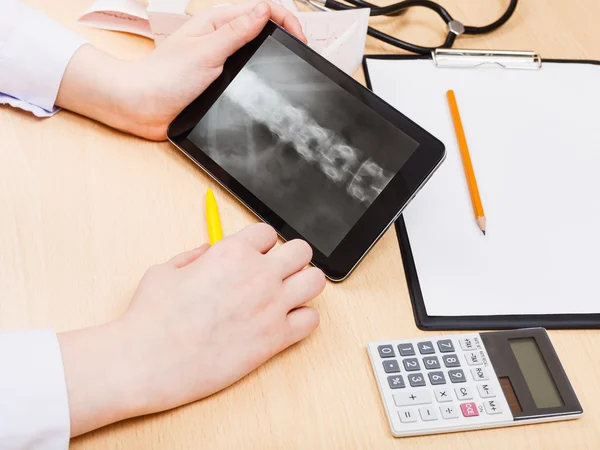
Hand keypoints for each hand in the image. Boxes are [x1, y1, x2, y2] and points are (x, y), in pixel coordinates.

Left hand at [56, 1, 305, 139]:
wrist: (141, 106)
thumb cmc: (164, 77)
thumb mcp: (206, 51)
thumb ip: (236, 31)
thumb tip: (264, 11)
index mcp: (217, 22)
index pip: (262, 9)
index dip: (285, 20)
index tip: (300, 38)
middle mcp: (221, 38)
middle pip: (263, 28)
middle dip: (284, 34)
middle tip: (302, 50)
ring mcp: (221, 59)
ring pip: (256, 50)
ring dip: (273, 54)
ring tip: (291, 63)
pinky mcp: (219, 80)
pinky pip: (246, 72)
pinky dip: (261, 74)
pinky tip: (268, 81)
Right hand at [58, 224, 325, 435]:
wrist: (146, 361)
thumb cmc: (151, 316)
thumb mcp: (167, 270)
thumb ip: (196, 256)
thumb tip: (211, 251)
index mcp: (232, 252)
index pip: (268, 232)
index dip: (261, 244)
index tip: (255, 256)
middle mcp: (258, 274)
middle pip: (301, 250)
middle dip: (290, 258)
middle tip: (276, 273)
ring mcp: (271, 306)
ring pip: (316, 281)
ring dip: (303, 285)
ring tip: (286, 296)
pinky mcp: (276, 339)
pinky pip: (312, 320)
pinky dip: (302, 319)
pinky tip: (283, 323)